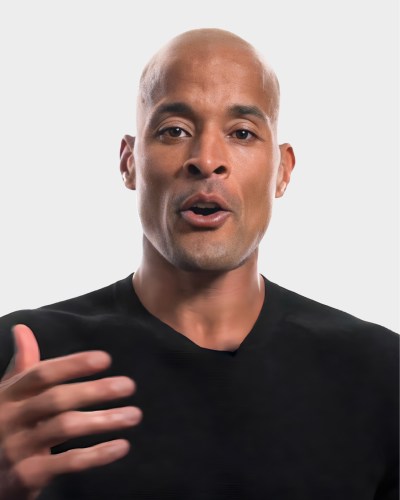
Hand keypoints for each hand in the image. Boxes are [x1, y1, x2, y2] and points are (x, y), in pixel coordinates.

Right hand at [0, 324, 141, 499]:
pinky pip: (67, 462)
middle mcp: (9, 419)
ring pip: (65, 428)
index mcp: (7, 395)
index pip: (41, 374)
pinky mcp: (26, 476)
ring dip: (103, 420)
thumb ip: (22, 366)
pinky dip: (97, 455)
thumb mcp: (7, 397)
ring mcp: (16, 449)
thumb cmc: (4, 429)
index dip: (73, 364)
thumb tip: (23, 329)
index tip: (105, 358)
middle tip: (129, 385)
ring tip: (134, 414)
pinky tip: (121, 446)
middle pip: (56, 399)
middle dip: (95, 390)